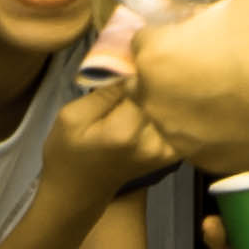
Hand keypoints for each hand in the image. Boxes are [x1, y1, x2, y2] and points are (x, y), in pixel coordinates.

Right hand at [38, 73, 192, 204]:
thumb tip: (134, 67)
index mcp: (123, 132)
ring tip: (152, 84)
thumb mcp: (72, 117)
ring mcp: (167, 151)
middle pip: (166, 95)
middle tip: (144, 66)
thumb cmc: (68, 151)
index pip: (145, 84)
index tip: (132, 59)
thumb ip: (104, 93)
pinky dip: (173, 109)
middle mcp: (152, 142)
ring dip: (167, 93)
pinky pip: (181, 121)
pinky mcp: (175, 153)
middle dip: (156, 79)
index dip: (140, 68)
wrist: (80, 189)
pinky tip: (159, 103)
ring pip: (177, 106)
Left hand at [111, 0, 248, 173]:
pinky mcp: (202, 161)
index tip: (207, 29)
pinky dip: (216, 129)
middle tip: (220, 59)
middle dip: (177, 69)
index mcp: (155, 53)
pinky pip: (200, 139)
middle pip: (153, 76)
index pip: (147, 36)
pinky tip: (246, 116)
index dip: (177, 30)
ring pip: (174, 111)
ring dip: (194, 100)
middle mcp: (152, 98)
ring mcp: (176, 134)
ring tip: (236, 90)